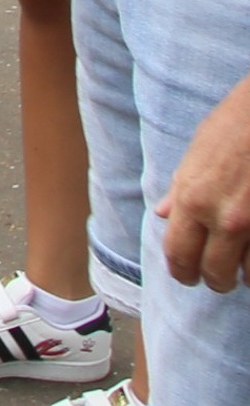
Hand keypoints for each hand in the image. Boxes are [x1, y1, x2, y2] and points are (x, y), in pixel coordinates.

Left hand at [160, 75, 249, 291]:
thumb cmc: (234, 125)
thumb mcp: (197, 153)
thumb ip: (180, 190)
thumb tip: (163, 214)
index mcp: (193, 199)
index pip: (178, 253)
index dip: (180, 271)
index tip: (185, 276)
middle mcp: (224, 218)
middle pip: (213, 274)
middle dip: (213, 280)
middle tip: (215, 278)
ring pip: (249, 278)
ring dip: (243, 276)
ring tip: (241, 271)